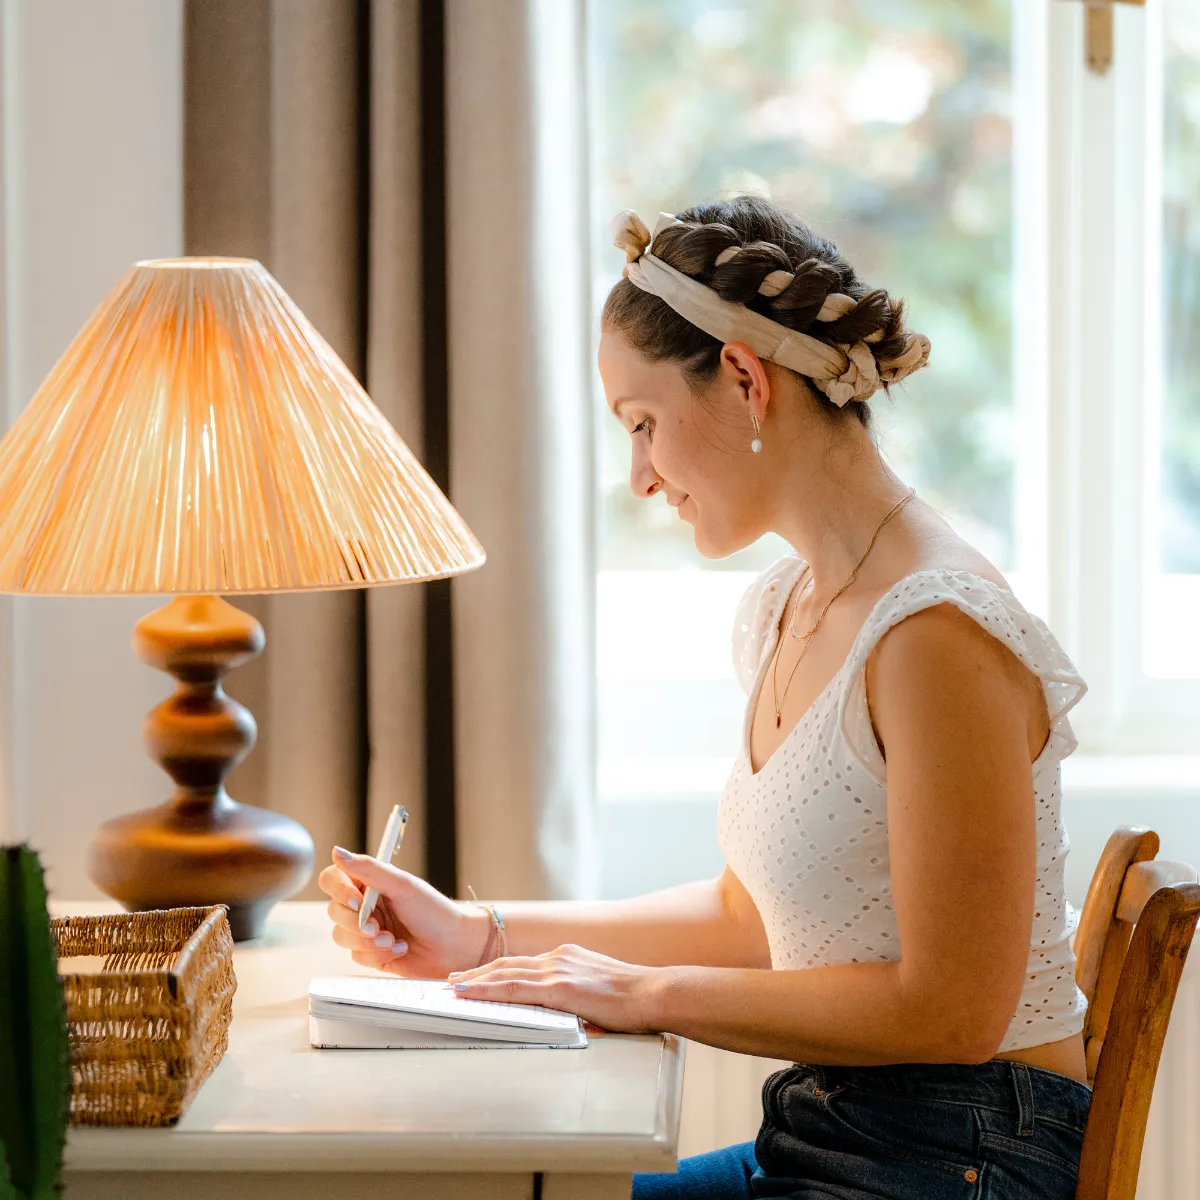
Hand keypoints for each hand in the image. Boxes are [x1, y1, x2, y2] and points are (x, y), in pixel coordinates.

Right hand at [318, 848, 488, 977]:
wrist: (454, 946)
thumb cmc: (434, 912)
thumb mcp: (403, 885)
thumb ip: (369, 869)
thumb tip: (337, 852)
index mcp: (370, 882)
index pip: (333, 879)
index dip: (339, 891)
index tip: (357, 901)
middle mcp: (365, 905)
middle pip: (334, 911)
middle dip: (356, 923)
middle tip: (377, 927)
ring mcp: (366, 930)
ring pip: (341, 936)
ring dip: (367, 942)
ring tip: (393, 940)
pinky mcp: (371, 954)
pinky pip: (356, 956)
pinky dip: (377, 955)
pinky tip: (400, 950)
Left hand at [446, 943, 664, 1032]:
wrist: (653, 993)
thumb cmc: (634, 999)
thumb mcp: (599, 989)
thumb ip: (578, 994)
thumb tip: (566, 1011)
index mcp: (568, 957)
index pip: (524, 963)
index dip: (498, 970)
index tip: (478, 976)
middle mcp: (559, 957)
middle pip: (509, 964)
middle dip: (479, 974)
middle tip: (455, 981)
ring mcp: (557, 970)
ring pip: (505, 974)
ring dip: (476, 981)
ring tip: (455, 988)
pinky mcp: (558, 987)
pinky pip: (514, 988)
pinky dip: (489, 990)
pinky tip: (472, 994)